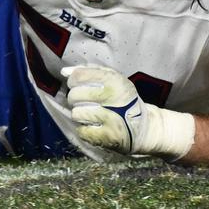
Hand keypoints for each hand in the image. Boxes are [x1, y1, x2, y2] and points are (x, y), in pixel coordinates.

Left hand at [63, 63, 193, 158]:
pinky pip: (82, 131)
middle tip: (84, 101)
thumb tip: (64, 72)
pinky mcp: (109, 137)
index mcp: (115, 81)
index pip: (79, 76)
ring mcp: (112, 119)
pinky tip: (94, 126)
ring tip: (90, 114)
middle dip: (75, 98)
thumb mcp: (112, 79)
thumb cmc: (123, 99)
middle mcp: (114, 99)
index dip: (73, 81)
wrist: (145, 127)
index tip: (77, 85)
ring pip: (76, 114)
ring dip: (79, 114)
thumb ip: (88, 70)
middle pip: (74, 95)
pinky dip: (84, 130)